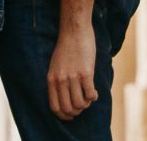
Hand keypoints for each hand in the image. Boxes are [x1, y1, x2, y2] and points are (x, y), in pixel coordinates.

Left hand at [46, 0, 98, 121]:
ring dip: (86, 104)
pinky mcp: (86, 73)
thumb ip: (57, 81)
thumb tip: (64, 98)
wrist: (74, 30)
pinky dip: (93, 97)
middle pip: (68, 108)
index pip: (55, 107)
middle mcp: (61, 80)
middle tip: (82, 105)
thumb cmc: (66, 47)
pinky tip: (94, 92)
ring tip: (89, 97)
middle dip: (77, 111)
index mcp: (51, 79)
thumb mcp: (55, 66)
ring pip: (80, 104)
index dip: (64, 116)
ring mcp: (73, 77)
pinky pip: (90, 94)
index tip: (71, 115)